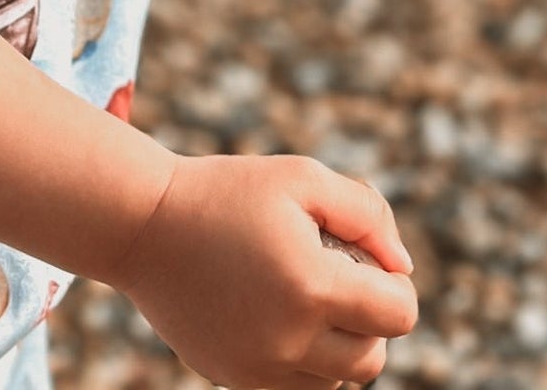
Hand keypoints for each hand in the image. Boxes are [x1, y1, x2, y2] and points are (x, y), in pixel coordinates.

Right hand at [105, 152, 417, 389]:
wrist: (144, 226)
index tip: (362, 257)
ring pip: (337, 382)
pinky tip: (277, 312)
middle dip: (368, 317)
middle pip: (373, 357)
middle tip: (333, 273)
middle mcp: (289, 342)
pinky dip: (302, 361)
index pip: (399, 315)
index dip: (393, 283)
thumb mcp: (302, 178)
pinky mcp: (235, 380)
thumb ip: (367, 215)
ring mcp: (259, 369)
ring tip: (304, 294)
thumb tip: (402, 268)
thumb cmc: (228, 193)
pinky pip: (295, 389)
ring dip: (338, 345)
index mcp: (312, 287)